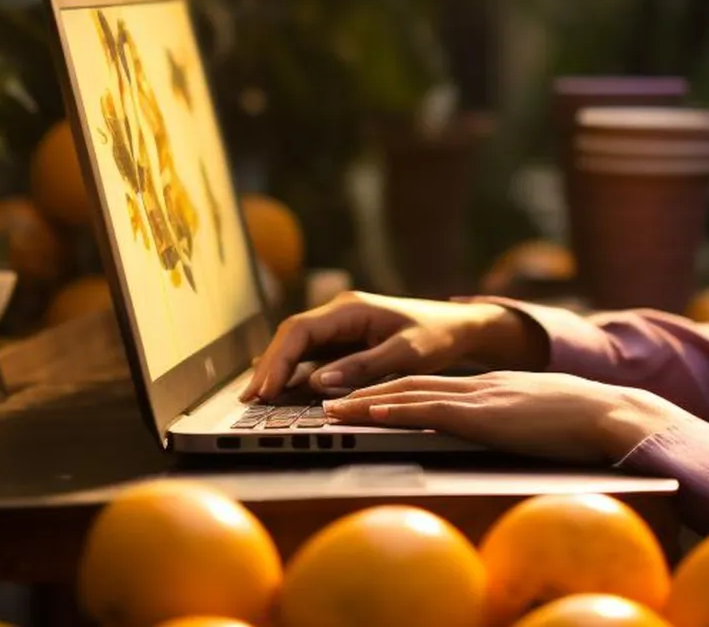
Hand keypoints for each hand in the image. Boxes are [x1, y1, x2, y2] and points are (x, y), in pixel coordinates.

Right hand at [240, 291, 547, 401]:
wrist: (459, 328)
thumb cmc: (437, 337)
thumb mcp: (405, 353)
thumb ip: (363, 367)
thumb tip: (318, 383)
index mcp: (351, 308)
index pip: (300, 330)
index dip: (278, 360)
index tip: (266, 389)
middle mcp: (340, 313)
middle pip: (291, 337)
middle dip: (269, 367)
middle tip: (249, 400)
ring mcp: (340, 326)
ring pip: (297, 346)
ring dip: (277, 371)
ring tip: (256, 400)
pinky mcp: (345, 341)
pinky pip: (312, 355)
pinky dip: (295, 373)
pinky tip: (279, 391)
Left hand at [322, 371, 682, 465]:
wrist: (610, 414)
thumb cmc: (584, 424)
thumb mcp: (537, 416)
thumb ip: (513, 419)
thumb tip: (502, 432)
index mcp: (490, 388)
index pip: (429, 385)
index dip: (392, 391)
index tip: (361, 398)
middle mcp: (478, 386)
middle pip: (409, 384)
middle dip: (366, 392)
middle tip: (328, 400)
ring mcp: (480, 397)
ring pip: (410, 394)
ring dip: (366, 402)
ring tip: (331, 408)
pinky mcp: (484, 414)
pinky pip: (429, 410)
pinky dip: (394, 410)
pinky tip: (369, 414)